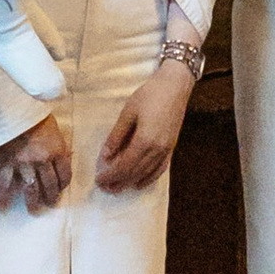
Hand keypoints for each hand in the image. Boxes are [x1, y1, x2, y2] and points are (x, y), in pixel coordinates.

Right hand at [0, 114, 70, 212]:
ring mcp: (24, 164)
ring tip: (33, 211)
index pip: (64, 175)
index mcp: (57, 150)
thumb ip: (58, 143)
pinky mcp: (7, 163)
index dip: (63, 185)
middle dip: (50, 197)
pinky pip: (6, 184)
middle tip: (49, 204)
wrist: (11, 105)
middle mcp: (43, 160)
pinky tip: (2, 207)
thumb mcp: (53, 126)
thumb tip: (67, 155)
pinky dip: (3, 197)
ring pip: (31, 189)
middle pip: (49, 185)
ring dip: (32, 202)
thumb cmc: (34, 112)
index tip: (60, 189)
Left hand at [96, 57, 192, 193]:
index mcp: (145, 140)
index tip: (98, 180)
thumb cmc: (150, 94)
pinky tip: (139, 183)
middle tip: (104, 187)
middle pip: (135, 172)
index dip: (111, 175)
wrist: (175, 86)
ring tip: (117, 188)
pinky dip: (148, 178)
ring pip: (146, 173)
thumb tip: (105, 156)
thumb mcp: (128, 112)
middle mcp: (157, 149)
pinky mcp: (171, 147)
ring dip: (131, 182)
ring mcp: (166, 150)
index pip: (124, 165)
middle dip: (118, 181)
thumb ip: (116, 136)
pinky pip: (160, 169)